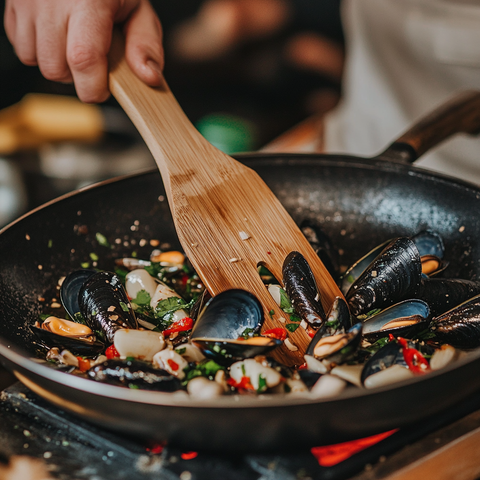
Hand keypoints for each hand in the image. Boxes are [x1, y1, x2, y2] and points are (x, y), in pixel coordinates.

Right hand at [4, 0, 163, 102]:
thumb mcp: (139, 9)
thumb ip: (147, 45)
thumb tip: (149, 77)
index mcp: (89, 1)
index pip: (83, 59)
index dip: (93, 87)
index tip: (103, 90)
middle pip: (56, 69)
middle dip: (77, 77)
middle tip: (93, 60)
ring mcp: (26, 0)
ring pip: (34, 60)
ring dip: (57, 64)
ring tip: (74, 44)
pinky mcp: (12, 3)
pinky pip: (20, 47)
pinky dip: (39, 50)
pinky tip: (56, 36)